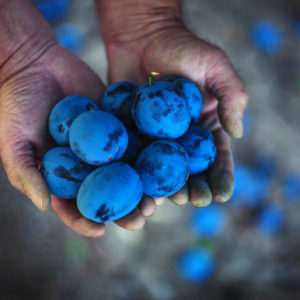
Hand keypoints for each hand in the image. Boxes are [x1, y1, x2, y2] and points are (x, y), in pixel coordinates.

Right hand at [0, 41, 150, 236]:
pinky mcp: (118, 123)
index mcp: (63, 174)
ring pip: (127, 171)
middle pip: (108, 193)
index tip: (99, 231)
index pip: (74, 205)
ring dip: (143, 187)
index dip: (85, 220)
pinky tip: (161, 164)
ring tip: (157, 200)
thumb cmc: (17, 105)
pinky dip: (148, 153)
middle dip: (124, 210)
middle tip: (141, 219)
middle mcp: (87, 163)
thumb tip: (45, 206)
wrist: (34, 64)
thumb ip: (27, 174)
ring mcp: (105, 144)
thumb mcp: (14, 142)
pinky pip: (135, 139)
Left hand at [105, 26, 247, 206]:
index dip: (221, 176)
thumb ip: (232, 97)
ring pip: (164, 170)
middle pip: (191, 169)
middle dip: (196, 188)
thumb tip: (238, 133)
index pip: (216, 156)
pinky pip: (137, 157)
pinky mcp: (133, 133)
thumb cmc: (182, 48)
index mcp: (205, 125)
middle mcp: (181, 136)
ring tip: (172, 200)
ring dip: (169, 188)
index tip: (222, 195)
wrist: (142, 37)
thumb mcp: (215, 66)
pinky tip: (143, 188)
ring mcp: (156, 137)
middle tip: (196, 201)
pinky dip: (140, 174)